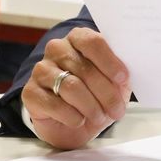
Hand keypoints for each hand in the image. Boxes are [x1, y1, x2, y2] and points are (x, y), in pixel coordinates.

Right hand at [21, 28, 131, 149]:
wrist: (75, 121)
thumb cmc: (97, 95)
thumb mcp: (115, 83)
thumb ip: (121, 73)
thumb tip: (130, 71)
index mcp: (78, 38)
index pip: (93, 42)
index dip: (110, 62)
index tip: (123, 79)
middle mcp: (57, 49)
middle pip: (85, 69)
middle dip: (106, 93)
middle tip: (117, 110)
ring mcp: (41, 69)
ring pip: (71, 87)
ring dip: (91, 106)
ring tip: (99, 116)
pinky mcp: (30, 92)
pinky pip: (53, 103)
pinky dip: (71, 116)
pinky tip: (79, 120)